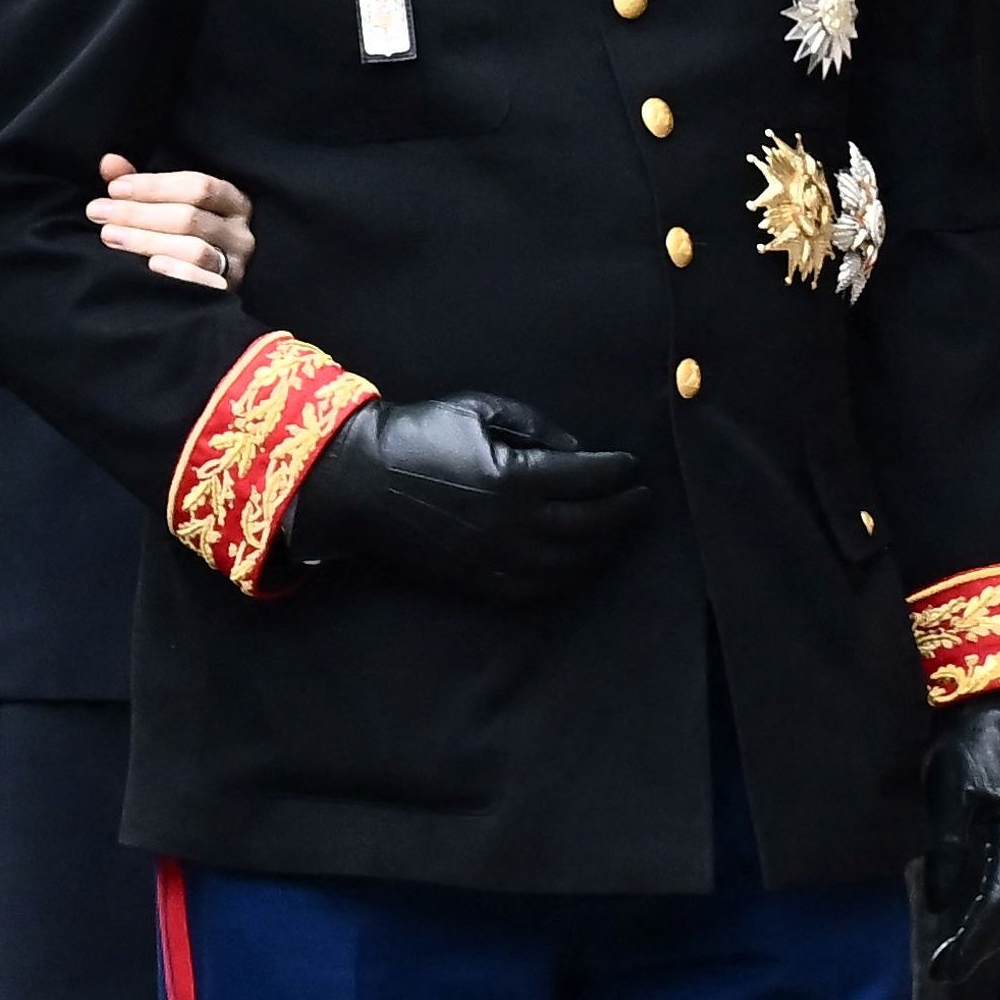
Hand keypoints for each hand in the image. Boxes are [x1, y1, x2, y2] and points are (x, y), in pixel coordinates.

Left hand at [87, 150, 252, 291]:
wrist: (212, 285)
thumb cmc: (186, 235)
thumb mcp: (170, 205)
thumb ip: (143, 185)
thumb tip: (110, 162)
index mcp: (233, 201)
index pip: (198, 186)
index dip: (154, 186)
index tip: (114, 189)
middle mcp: (240, 232)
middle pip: (190, 218)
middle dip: (138, 214)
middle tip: (97, 212)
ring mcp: (237, 265)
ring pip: (195, 250)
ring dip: (147, 241)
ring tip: (109, 236)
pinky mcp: (228, 293)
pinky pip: (205, 284)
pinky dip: (178, 273)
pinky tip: (149, 265)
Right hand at [283, 393, 650, 607]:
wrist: (358, 479)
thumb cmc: (418, 434)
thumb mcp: (477, 410)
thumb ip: (534, 426)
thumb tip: (577, 450)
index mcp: (514, 477)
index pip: (586, 479)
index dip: (616, 473)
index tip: (632, 467)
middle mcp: (510, 524)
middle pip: (588, 524)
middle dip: (623, 512)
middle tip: (641, 500)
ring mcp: (494, 558)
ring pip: (569, 563)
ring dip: (605, 548)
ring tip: (622, 531)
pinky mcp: (476, 580)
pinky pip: (536, 589)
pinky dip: (568, 578)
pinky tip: (582, 563)